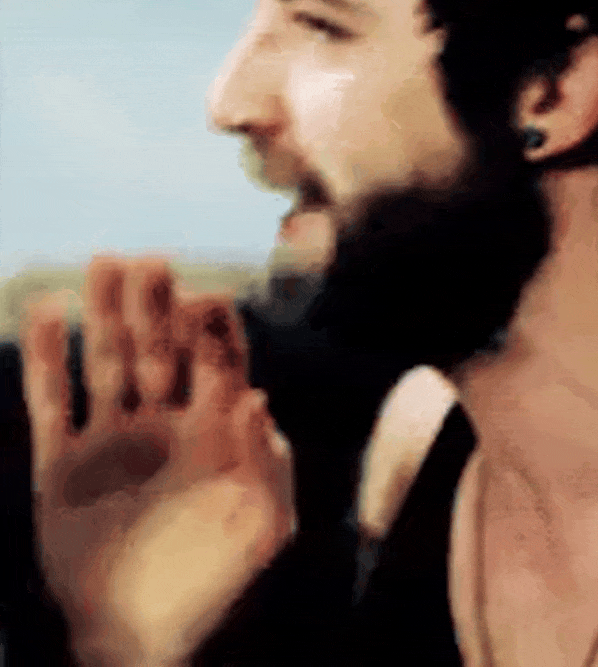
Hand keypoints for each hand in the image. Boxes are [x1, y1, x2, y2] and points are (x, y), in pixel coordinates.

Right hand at [22, 257, 295, 666]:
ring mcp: (111, 438)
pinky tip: (42, 311)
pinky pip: (51, 403)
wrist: (144, 632)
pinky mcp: (60, 463)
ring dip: (103, 314)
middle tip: (151, 259)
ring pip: (105, 362)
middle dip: (157, 306)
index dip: (211, 330)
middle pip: (159, 349)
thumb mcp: (261, 524)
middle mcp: (162, 422)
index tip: (205, 294)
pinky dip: (45, 359)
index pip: (214, 364)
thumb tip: (259, 394)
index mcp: (212, 430)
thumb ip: (264, 462)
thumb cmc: (218, 582)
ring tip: (103, 262)